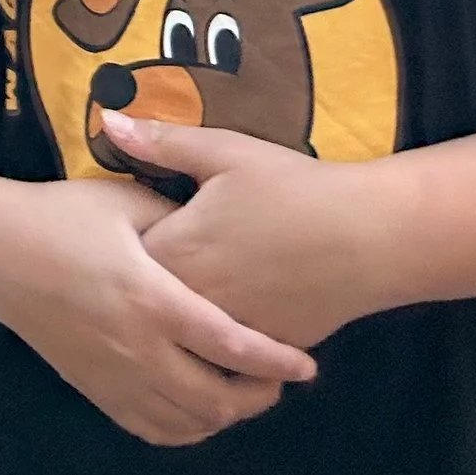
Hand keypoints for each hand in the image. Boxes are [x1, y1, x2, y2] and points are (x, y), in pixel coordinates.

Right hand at [0, 171, 316, 447]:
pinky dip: (187, 428)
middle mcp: (136, 348)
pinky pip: (153, 429)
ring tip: (245, 391)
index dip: (274, 359)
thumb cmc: (60, 216)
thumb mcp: (122, 203)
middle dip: (258, 395)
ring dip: (226, 414)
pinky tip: (199, 407)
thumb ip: (175, 216)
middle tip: (280, 378)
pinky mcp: (95, 389)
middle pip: (216, 398)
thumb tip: (218, 223)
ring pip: (188, 422)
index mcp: (149, 297)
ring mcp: (114, 376)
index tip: (306, 363)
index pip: (228, 343)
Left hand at [114, 115, 385, 353]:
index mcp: (179, 251)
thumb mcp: (224, 150)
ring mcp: (231, 335)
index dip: (118, 246)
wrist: (368, 237)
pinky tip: (217, 318)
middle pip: (148, 303)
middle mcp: (197, 302)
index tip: (120, 231)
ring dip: (177, 318)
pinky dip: (216, 340)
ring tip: (175, 294)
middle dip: (143, 285)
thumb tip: (106, 119)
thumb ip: (162, 141)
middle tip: (141, 263)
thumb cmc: (292, 186)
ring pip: (184, 336)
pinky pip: (224, 355)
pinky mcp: (263, 352)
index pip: (122, 261)